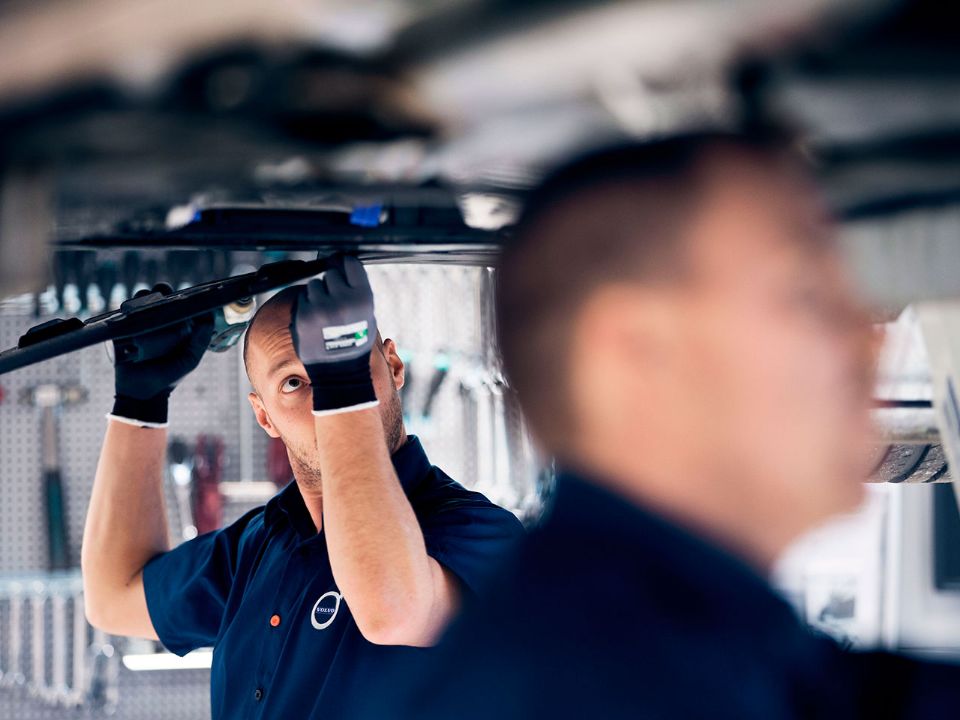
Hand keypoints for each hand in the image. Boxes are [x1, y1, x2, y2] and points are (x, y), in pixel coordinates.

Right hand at [111, 284, 213, 426]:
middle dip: (161, 290)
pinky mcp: (123, 331)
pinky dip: (127, 307)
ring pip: (140, 302)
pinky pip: (124, 314)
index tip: (184, 293)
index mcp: (176, 326)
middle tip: (164, 292)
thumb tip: (208, 318)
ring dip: (144, 296)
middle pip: (158, 298)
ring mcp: (140, 325)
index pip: (178, 304)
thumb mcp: (190, 359)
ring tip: (149, 299)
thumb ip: (200, 341)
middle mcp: (158, 323)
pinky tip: (134, 308)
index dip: (181, 295)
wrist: (143, 392)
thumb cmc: (170, 375)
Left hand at [291, 256, 378, 414]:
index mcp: (362, 297)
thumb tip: (340, 265)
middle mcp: (341, 300)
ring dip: (318, 295)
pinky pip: (303, 299)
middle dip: (332, 285)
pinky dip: (307, 306)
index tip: (342, 269)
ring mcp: (320, 308)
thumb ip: (356, 291)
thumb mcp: (366, 313)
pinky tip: (316, 322)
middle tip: (336, 302)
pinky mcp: (303, 316)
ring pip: (314, 285)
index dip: (344, 265)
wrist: (340, 370)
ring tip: (326, 314)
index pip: (349, 263)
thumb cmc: (356, 341)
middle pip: (330, 274)